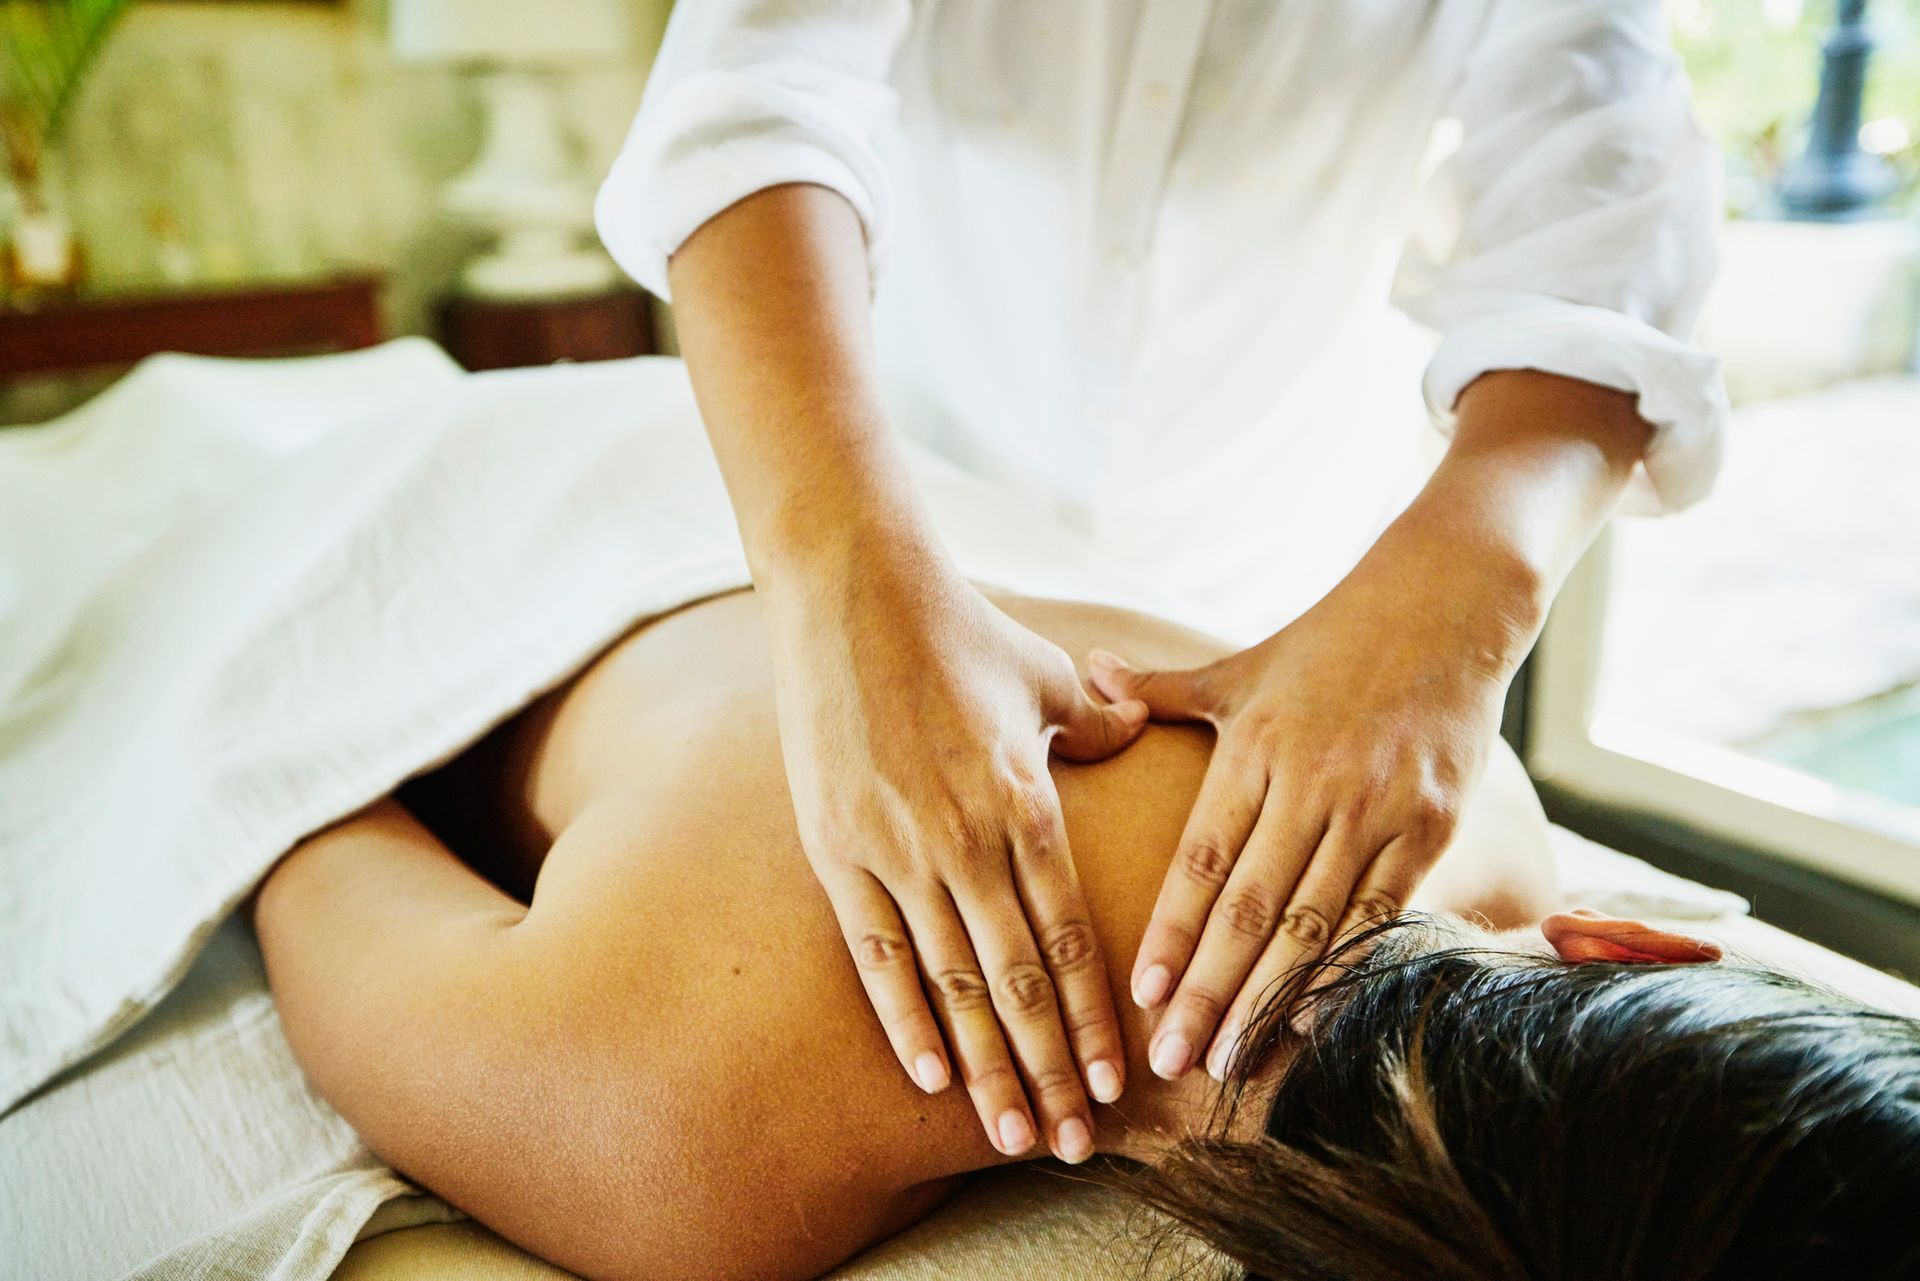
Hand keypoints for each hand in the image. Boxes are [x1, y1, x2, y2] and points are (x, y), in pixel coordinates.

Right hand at [765, 549, 1147, 1161]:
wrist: (852, 591)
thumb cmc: (958, 629)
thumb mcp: (1049, 674)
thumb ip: (1101, 720)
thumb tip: (1136, 730)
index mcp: (1026, 804)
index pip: (1068, 940)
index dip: (1090, 1021)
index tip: (1112, 1086)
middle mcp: (964, 841)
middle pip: (1015, 983)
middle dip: (1045, 1071)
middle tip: (1067, 1144)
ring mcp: (894, 850)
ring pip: (949, 982)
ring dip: (980, 1065)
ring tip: (1007, 1133)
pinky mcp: (835, 847)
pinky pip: (872, 951)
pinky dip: (901, 1015)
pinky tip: (925, 1073)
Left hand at [1088, 534, 1533, 1081]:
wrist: (1447, 603)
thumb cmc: (1331, 640)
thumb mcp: (1240, 665)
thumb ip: (1163, 688)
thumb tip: (1091, 669)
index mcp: (1253, 748)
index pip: (1202, 860)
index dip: (1171, 932)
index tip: (1138, 994)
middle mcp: (1312, 784)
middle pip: (1251, 909)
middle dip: (1208, 992)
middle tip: (1172, 1060)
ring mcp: (1376, 808)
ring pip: (1313, 923)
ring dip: (1270, 1000)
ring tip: (1231, 1059)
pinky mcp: (1431, 824)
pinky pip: (1381, 914)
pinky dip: (1347, 971)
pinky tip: (1314, 1021)